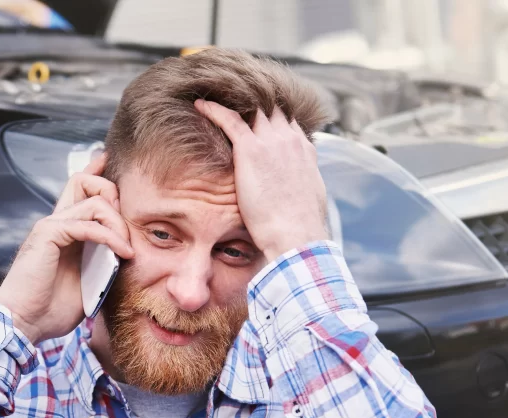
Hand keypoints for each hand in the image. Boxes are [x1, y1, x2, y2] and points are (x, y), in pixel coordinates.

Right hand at [0, 153, 133, 344]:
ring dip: (118, 224)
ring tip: (126, 250)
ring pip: (95, 200)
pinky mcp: (48, 235)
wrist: (23, 323)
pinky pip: (87, 224)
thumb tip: (126, 258)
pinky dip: (109, 237)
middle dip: (114, 194)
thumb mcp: (87, 284)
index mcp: (64, 232)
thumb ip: (103, 265)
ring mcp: (51, 226)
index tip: (113, 167)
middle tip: (126, 229)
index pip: (80, 190)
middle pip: (84, 181)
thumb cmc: (50, 310)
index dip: (99, 175)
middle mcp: (56, 223)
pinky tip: (121, 253)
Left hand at [194, 99, 327, 261]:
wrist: (296, 234)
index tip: (258, 111)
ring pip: (251, 107)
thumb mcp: (307, 198)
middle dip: (253, 98)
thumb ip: (300, 185)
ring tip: (216, 93)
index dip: (271, 113)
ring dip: (233, 99)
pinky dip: (214, 109)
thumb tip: (295, 192)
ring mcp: (271, 141)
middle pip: (270, 106)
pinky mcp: (250, 149)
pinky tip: (200, 105)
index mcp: (304, 150)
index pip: (287, 120)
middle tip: (233, 93)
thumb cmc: (300, 227)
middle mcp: (289, 139)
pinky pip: (229, 119)